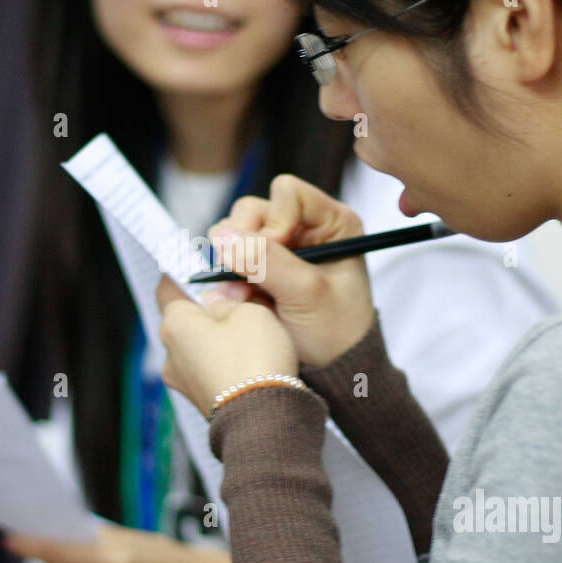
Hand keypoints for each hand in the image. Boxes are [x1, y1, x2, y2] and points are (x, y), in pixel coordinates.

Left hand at [155, 277, 297, 417]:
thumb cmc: (254, 360)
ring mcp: (183, 381)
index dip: (183, 273)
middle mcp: (170, 353)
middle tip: (236, 301)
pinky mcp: (201, 400)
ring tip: (248, 334)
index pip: (167, 287)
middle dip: (206, 308)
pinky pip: (207, 370)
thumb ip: (228, 299)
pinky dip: (222, 362)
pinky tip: (248, 360)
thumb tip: (217, 297)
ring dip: (215, 338)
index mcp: (174, 323)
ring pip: (195, 347)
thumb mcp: (249, 311)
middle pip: (183, 319)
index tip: (198, 267)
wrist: (264, 418)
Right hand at [203, 174, 376, 367]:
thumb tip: (223, 236)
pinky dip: (229, 277)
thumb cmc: (337, 332)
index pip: (288, 193)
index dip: (273, 222)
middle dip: (244, 243)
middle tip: (249, 279)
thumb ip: (267, 262)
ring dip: (233, 262)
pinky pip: (229, 256)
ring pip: (236, 231)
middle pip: (255, 209)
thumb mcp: (307, 295)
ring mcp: (280, 246)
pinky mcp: (260, 265)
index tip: (275, 256)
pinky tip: (243, 299)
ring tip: (247, 295)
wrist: (333, 369)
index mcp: (332, 222)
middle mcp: (304, 226)